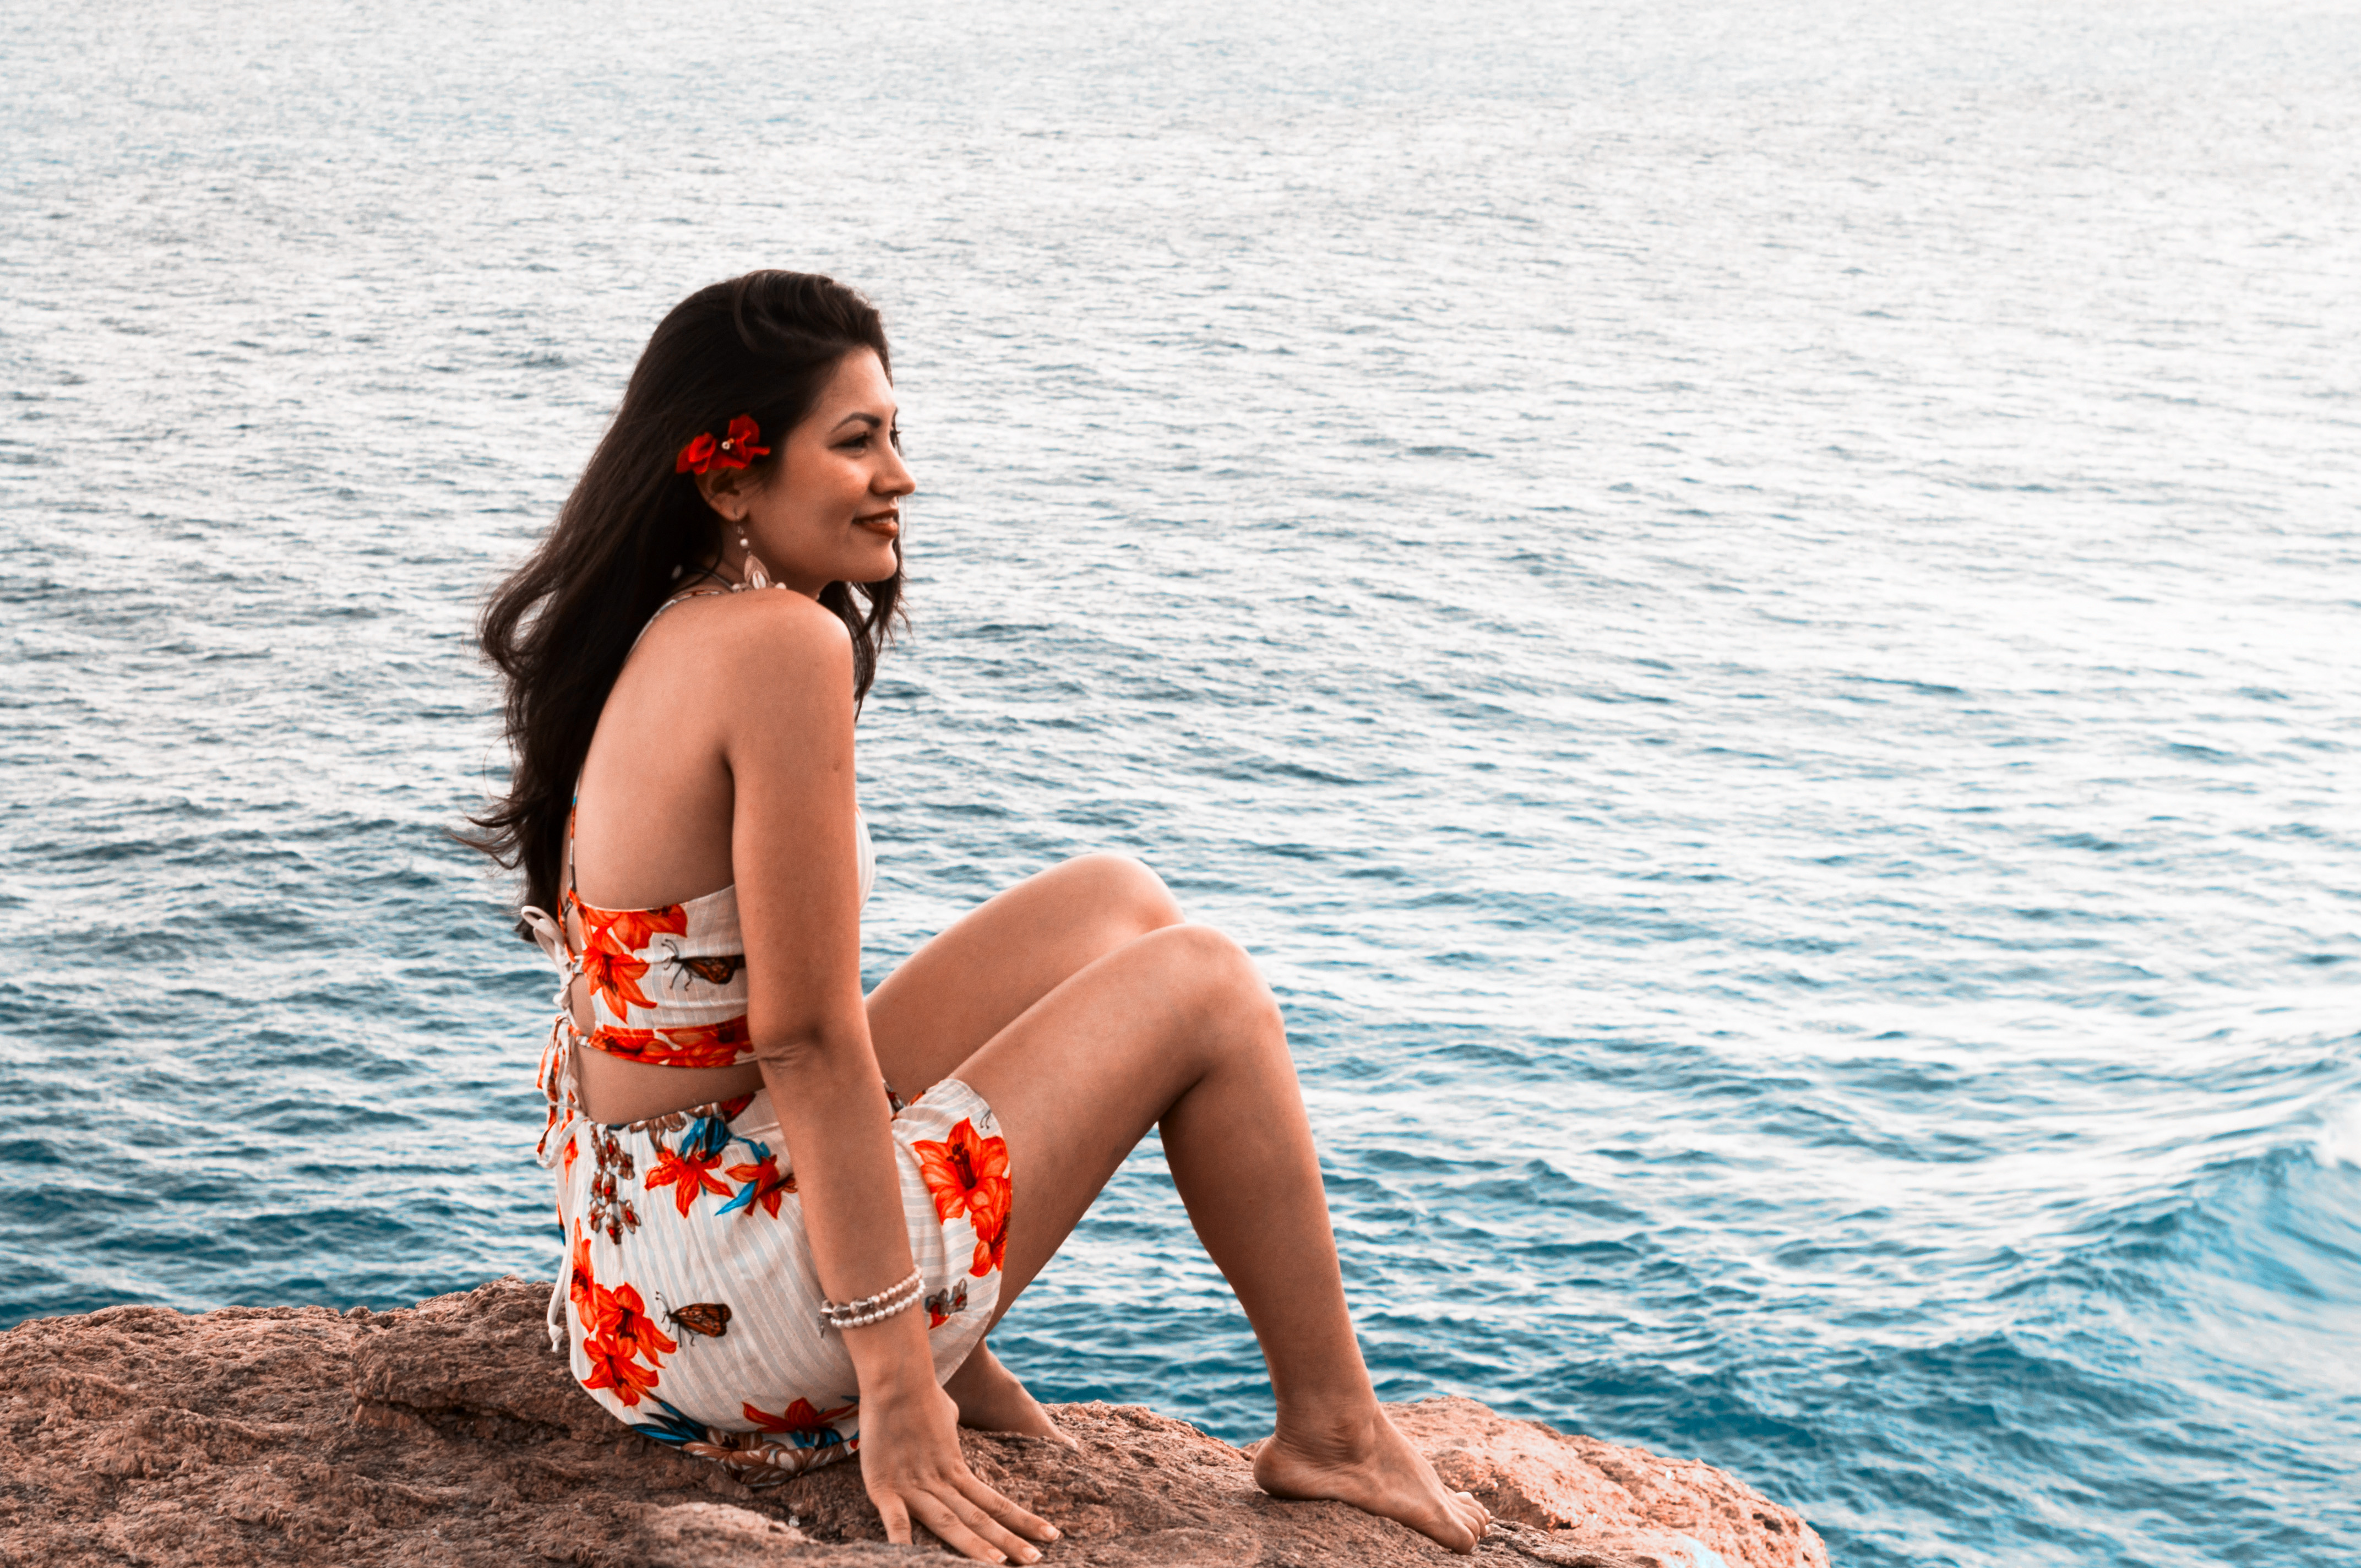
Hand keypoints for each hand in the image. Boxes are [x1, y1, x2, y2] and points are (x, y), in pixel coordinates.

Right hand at [857, 1378, 1060, 1562]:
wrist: (897, 1377)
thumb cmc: (922, 1392)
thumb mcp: (946, 1414)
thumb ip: (949, 1431)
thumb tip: (949, 1417)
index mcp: (957, 1467)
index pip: (997, 1500)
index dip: (1023, 1520)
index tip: (1051, 1534)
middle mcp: (941, 1481)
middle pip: (980, 1518)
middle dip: (1008, 1542)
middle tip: (1037, 1560)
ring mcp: (914, 1485)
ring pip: (949, 1523)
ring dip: (974, 1547)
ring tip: (999, 1566)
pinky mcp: (884, 1486)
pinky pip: (895, 1520)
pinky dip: (902, 1541)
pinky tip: (909, 1562)